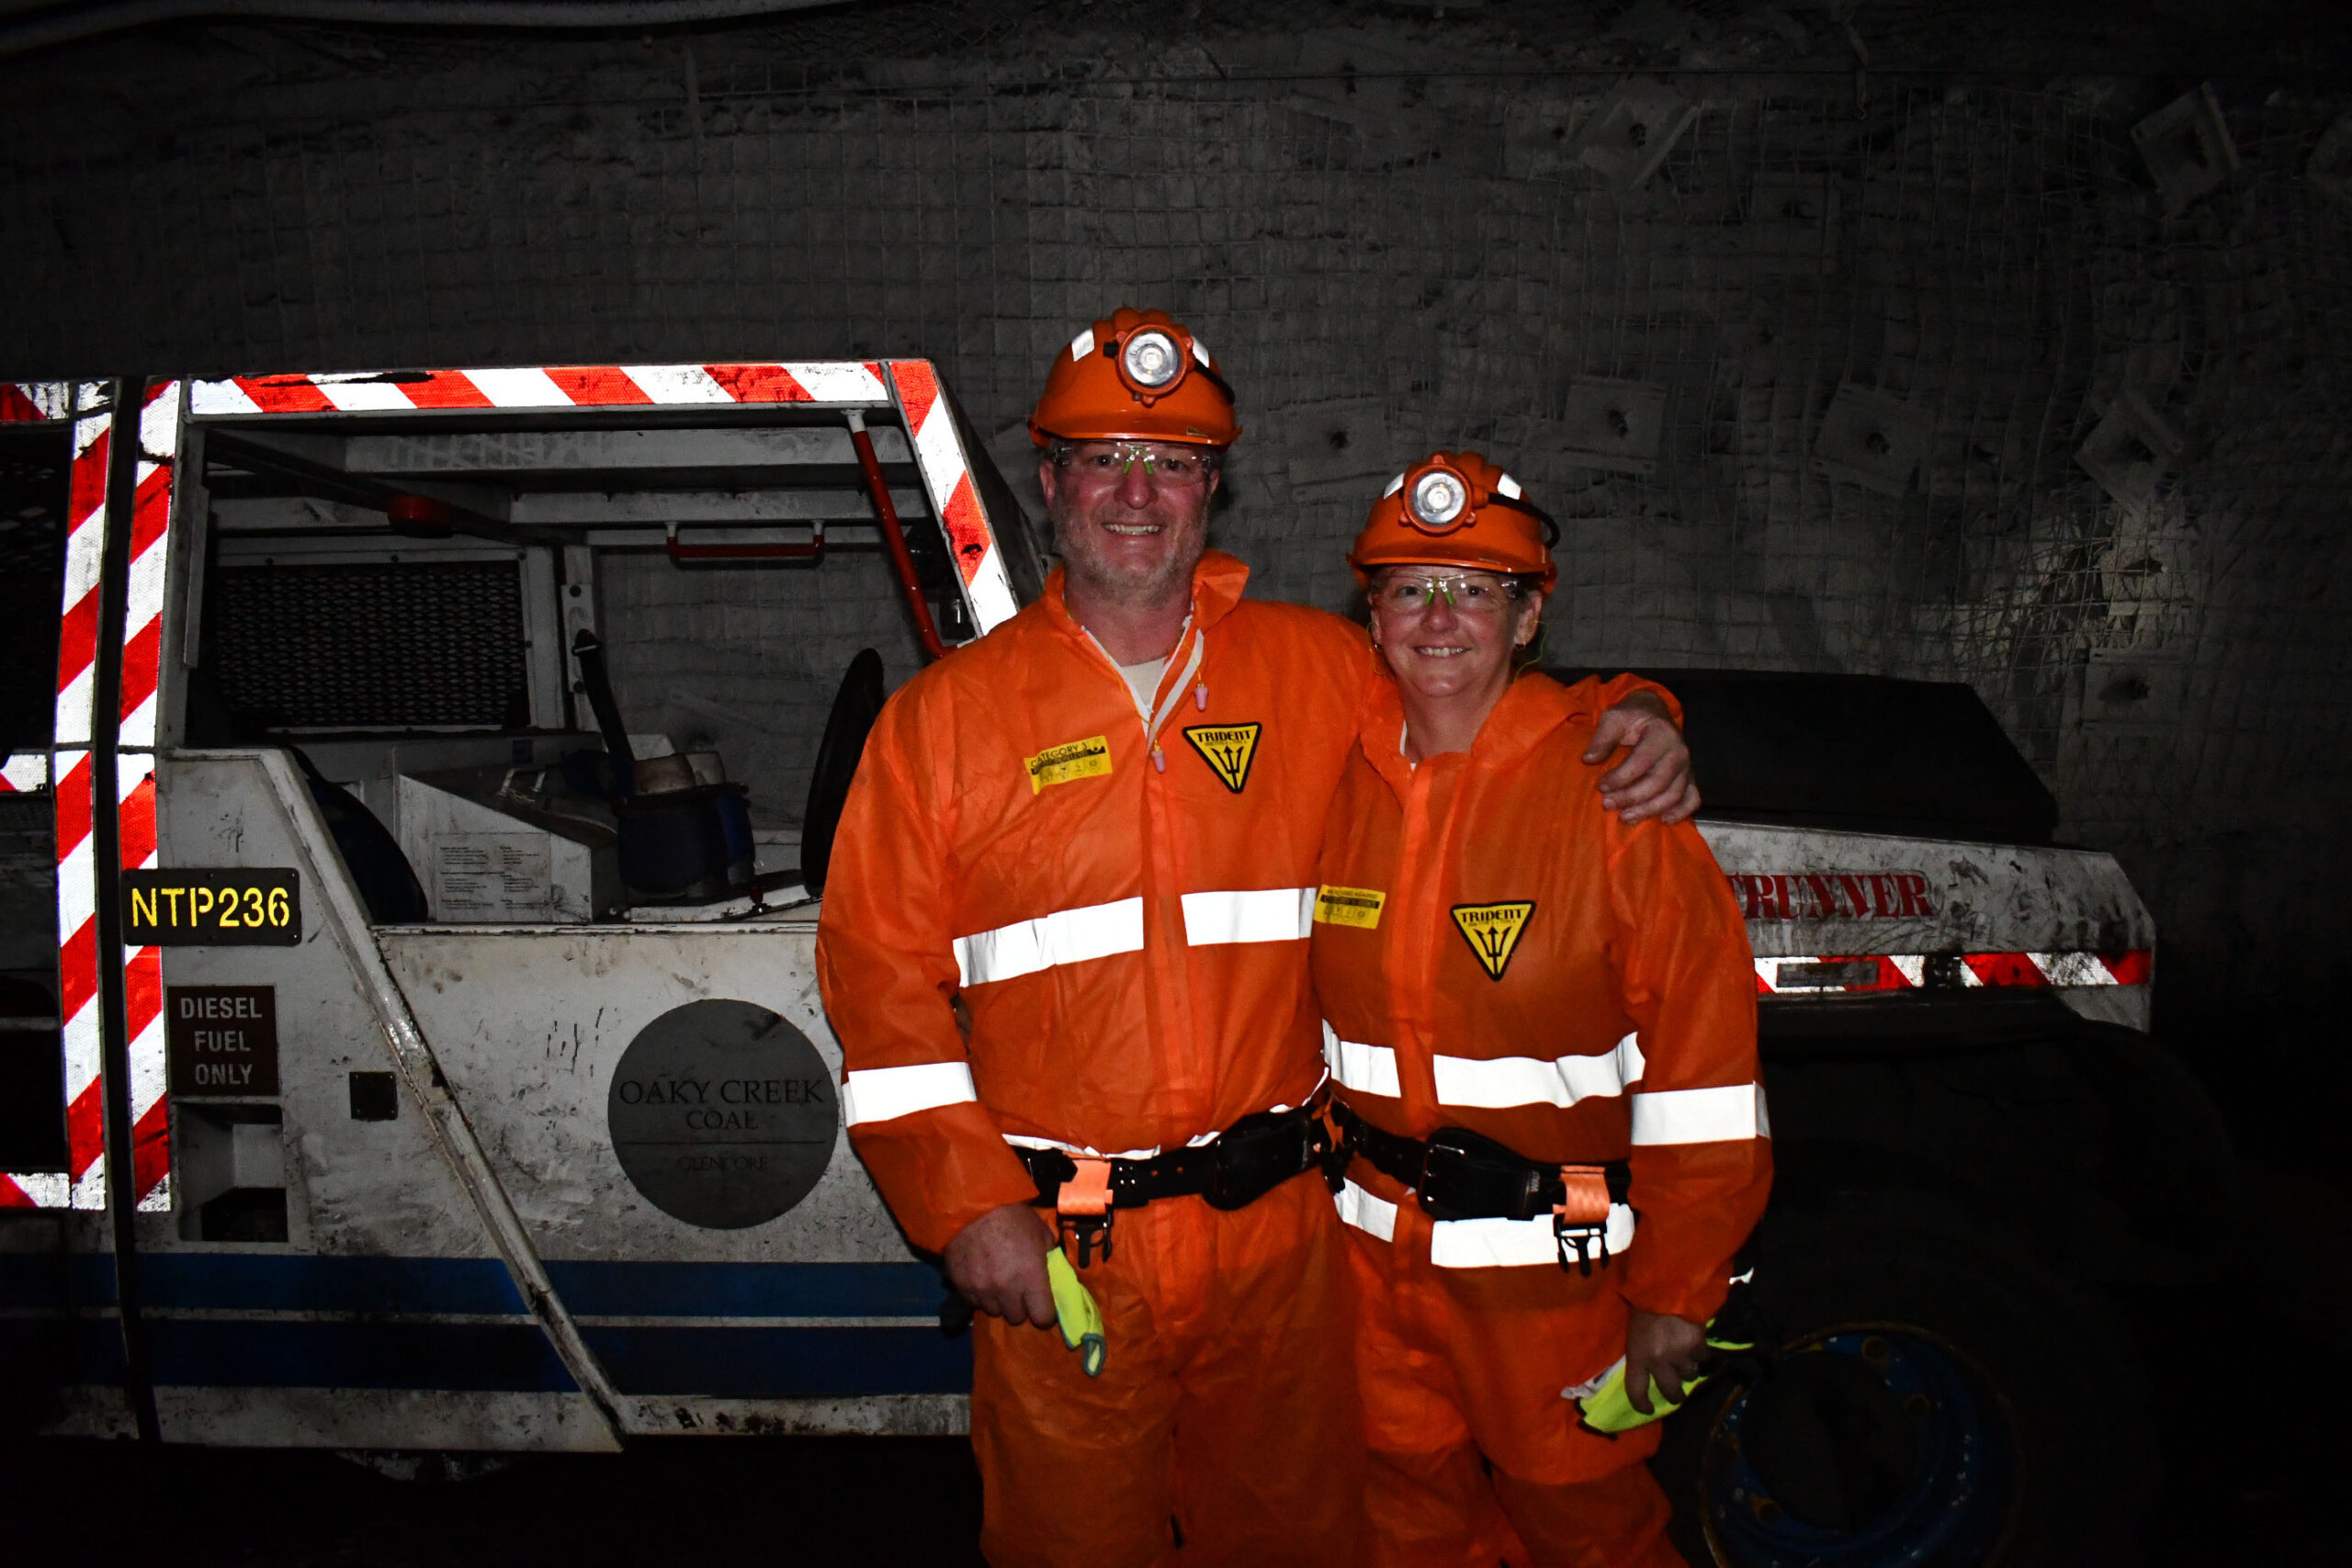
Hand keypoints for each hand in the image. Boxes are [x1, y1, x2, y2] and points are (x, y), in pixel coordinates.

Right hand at [942, 1203, 1058, 1327]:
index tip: (1042, 1306)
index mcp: (1031, 1276)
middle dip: (1020, 1306)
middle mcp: (1006, 1288)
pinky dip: (980, 1294)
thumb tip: (1052, 1278)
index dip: (1044, 1313)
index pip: (1042, 1318)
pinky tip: (981, 1276)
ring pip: (994, 1311)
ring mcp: (982, 1289)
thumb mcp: (1041, 1233)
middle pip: (1016, 1318)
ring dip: (999, 1300)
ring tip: (998, 1281)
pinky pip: (974, 1302)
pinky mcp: (961, 1286)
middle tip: (1018, 1289)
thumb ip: (1049, 1260)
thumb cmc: (1012, 1216)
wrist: (972, 1205)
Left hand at [1585, 693, 1699, 824]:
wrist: (1654, 714)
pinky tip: (1663, 820)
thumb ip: (1602, 738)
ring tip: (1625, 817)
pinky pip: (1693, 799)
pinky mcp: (1690, 778)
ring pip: (1673, 795)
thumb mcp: (1614, 718)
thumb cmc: (1632, 718)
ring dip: (1649, 810)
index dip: (1621, 777)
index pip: (1642, 761)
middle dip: (1631, 797)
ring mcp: (1687, 767)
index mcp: (1662, 734)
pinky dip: (1681, 812)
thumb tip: (1588, 760)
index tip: (1601, 786)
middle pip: (1658, 782)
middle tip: (1607, 804)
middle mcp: (1679, 752)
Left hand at [1623, 1308, 1707, 1414]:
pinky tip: (1696, 1340)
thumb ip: (1641, 1352)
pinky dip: (1701, 1352)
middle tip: (1677, 1391)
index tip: (1649, 1409)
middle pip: (1671, 1391)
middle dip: (1675, 1393)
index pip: (1636, 1391)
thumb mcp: (1634, 1331)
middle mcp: (1658, 1361)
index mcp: (1637, 1356)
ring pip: (1690, 1375)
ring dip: (1689, 1367)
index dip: (1642, 1404)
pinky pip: (1703, 1359)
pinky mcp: (1697, 1346)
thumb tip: (1650, 1372)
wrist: (1667, 1284)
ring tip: (1685, 1352)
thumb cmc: (1645, 1306)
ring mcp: (1679, 1355)